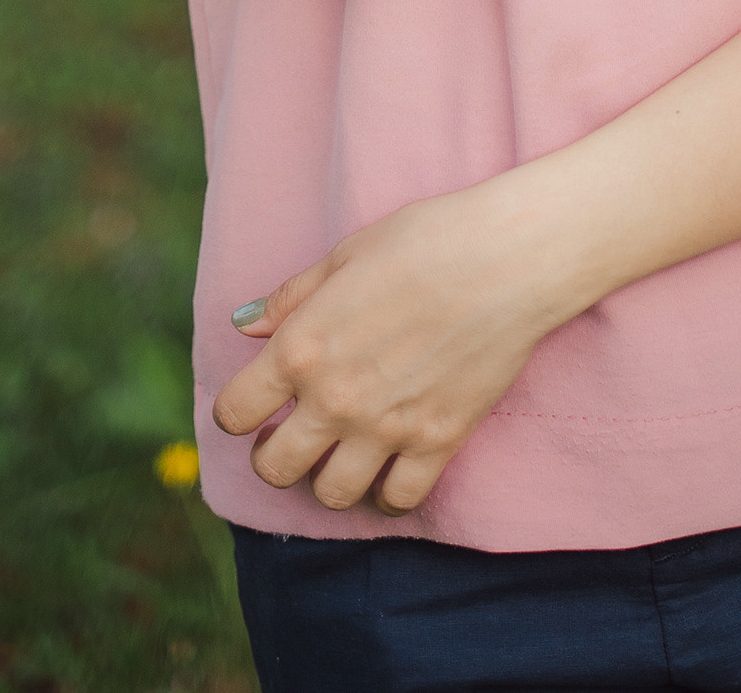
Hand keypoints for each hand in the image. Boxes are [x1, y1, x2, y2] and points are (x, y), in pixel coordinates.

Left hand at [211, 182, 566, 515]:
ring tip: (340, 454)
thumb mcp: (344, 256)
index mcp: (302, 347)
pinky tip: (389, 469)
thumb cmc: (423, 241)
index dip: (236, 412)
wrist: (505, 259)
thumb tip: (244, 324)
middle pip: (275, 468)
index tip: (251, 406)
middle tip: (290, 436)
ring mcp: (386, 428)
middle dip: (272, 457)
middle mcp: (334, 399)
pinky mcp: (437, 443)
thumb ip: (290, 298)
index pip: (235, 412)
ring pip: (331, 494)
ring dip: (327, 478)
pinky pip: (397, 499)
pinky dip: (388, 493)